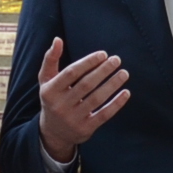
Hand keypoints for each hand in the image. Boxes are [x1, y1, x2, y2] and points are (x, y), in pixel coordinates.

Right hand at [34, 37, 129, 164]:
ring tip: (124, 73)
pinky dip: (116, 103)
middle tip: (117, 60)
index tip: (103, 54)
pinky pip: (104, 115)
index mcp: (50, 91)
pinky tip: (126, 92)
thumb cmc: (52, 99)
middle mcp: (60, 105)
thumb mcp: (46, 81)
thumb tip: (58, 39)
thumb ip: (51, 60)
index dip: (88, 62)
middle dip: (103, 71)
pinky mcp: (85, 129)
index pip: (71, 73)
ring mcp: (73, 119)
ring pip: (96, 99)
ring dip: (112, 84)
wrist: (53, 132)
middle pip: (86, 85)